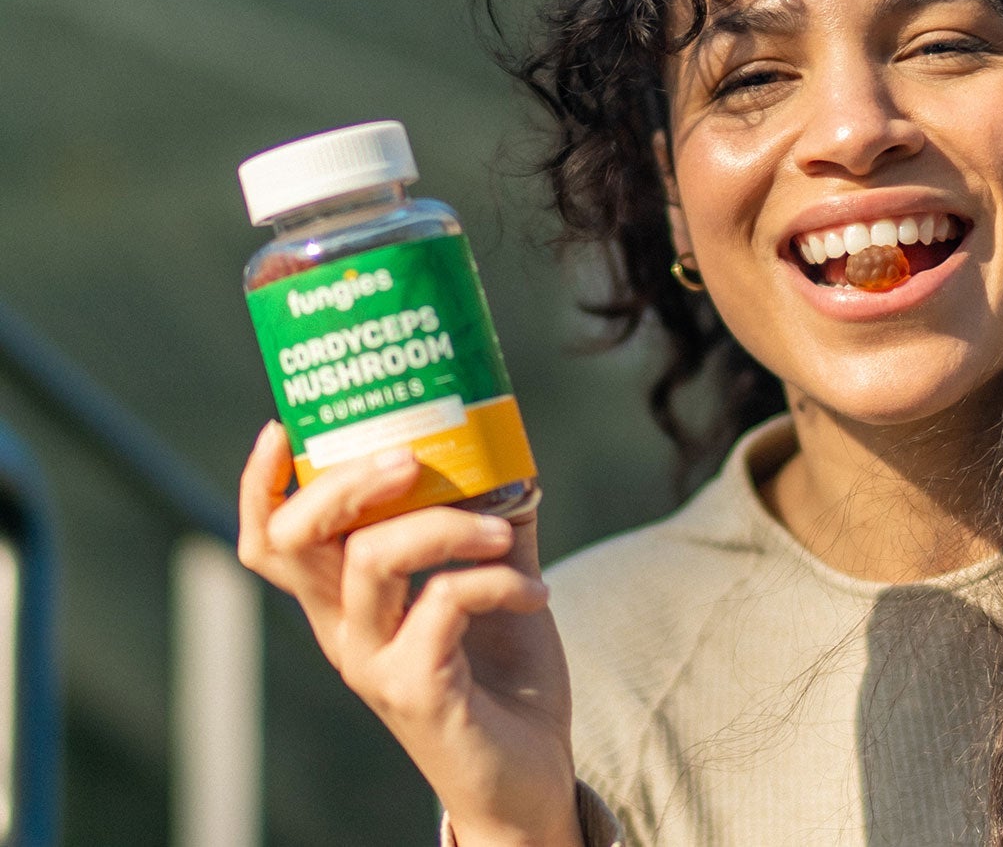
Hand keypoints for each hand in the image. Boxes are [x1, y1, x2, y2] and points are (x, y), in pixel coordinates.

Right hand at [237, 423, 580, 846]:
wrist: (528, 781)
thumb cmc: (503, 680)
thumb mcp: (494, 585)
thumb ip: (491, 523)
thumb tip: (509, 455)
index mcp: (346, 602)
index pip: (272, 539)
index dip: (262, 484)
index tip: (285, 427)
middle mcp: (344, 631)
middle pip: (298, 538)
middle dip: (348, 481)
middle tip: (410, 458)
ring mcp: (374, 663)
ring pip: (373, 558)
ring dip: (446, 524)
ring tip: (503, 530)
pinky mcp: (416, 690)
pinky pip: (443, 602)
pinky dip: (495, 579)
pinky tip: (535, 592)